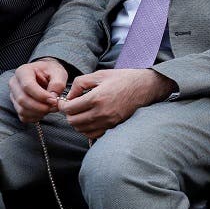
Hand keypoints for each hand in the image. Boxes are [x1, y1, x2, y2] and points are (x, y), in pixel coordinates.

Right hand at [8, 58, 67, 122]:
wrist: (47, 74)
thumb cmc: (52, 72)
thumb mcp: (58, 73)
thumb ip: (57, 84)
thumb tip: (53, 97)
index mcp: (23, 71)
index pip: (27, 86)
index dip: (41, 96)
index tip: (54, 100)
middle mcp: (14, 83)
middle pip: (22, 99)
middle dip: (40, 106)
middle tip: (55, 107)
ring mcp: (13, 95)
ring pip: (22, 109)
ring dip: (39, 113)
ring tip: (52, 108)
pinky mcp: (17, 105)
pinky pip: (23, 116)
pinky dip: (35, 117)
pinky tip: (45, 112)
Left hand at [58, 69, 174, 139]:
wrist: (146, 86)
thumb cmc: (124, 78)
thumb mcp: (100, 74)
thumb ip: (80, 83)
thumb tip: (69, 96)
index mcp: (96, 98)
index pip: (69, 109)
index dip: (62, 105)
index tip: (64, 101)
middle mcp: (101, 112)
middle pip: (73, 121)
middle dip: (69, 114)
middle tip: (72, 107)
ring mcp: (108, 121)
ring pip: (81, 129)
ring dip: (77, 122)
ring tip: (81, 112)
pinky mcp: (114, 125)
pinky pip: (93, 134)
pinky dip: (87, 129)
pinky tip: (89, 120)